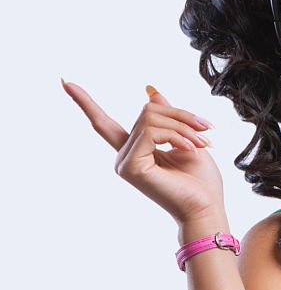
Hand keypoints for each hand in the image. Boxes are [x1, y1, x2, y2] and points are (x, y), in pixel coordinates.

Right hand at [62, 80, 224, 227]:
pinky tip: (191, 149)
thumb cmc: (200, 180)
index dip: (84, 102)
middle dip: (181, 115)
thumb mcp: (186, 138)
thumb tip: (151, 91)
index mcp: (135, 150)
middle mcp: (124, 155)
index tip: (64, 81)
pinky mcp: (130, 167)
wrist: (206, 208)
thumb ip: (167, 117)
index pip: (103, 122)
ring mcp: (124, 162)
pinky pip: (150, 132)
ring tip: (203, 143)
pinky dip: (176, 135)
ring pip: (150, 119)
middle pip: (147, 111)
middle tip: (206, 129)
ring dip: (184, 126)